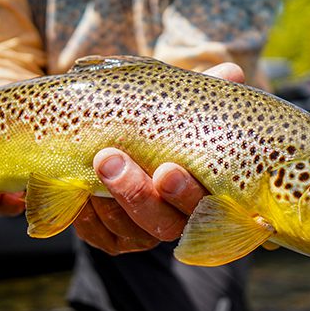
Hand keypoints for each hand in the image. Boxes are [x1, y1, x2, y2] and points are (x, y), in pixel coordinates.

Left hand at [73, 62, 244, 253]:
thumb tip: (232, 72)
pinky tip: (77, 184)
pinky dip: (88, 213)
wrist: (117, 141)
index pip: (202, 208)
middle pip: (162, 224)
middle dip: (136, 193)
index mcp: (203, 195)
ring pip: (128, 229)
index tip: (166, 169)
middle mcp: (177, 220)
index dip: (185, 193)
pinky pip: (99, 234)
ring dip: (108, 198)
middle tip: (111, 158)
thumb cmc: (158, 126)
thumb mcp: (177, 107)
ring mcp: (143, 232)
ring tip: (95, 159)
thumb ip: (203, 95)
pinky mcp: (112, 238)